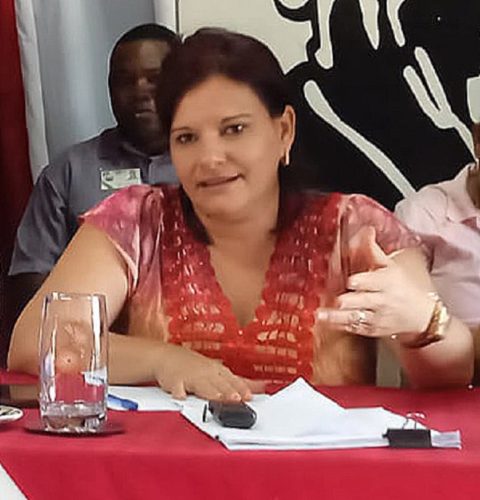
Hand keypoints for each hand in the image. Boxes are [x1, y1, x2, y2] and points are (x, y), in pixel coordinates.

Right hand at [151, 343, 264, 400]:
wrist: (167, 357)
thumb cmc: (194, 366)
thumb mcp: (217, 370)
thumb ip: (237, 381)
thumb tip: (261, 387)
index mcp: (217, 370)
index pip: (232, 380)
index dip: (241, 388)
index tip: (250, 396)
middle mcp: (206, 372)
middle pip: (219, 383)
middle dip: (228, 391)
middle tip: (238, 398)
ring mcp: (190, 376)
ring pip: (201, 385)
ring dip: (210, 391)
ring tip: (218, 398)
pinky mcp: (175, 382)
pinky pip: (177, 387)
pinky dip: (180, 391)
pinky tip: (182, 395)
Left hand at [316, 226, 433, 338]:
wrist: (419, 315)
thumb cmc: (400, 285)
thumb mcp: (390, 266)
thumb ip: (373, 250)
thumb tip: (365, 230)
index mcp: (387, 282)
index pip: (375, 282)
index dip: (363, 281)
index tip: (351, 281)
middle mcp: (381, 300)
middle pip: (364, 301)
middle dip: (350, 301)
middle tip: (337, 300)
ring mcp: (375, 317)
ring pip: (355, 317)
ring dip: (337, 317)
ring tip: (321, 315)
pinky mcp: (370, 330)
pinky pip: (353, 328)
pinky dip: (339, 325)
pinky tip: (325, 323)